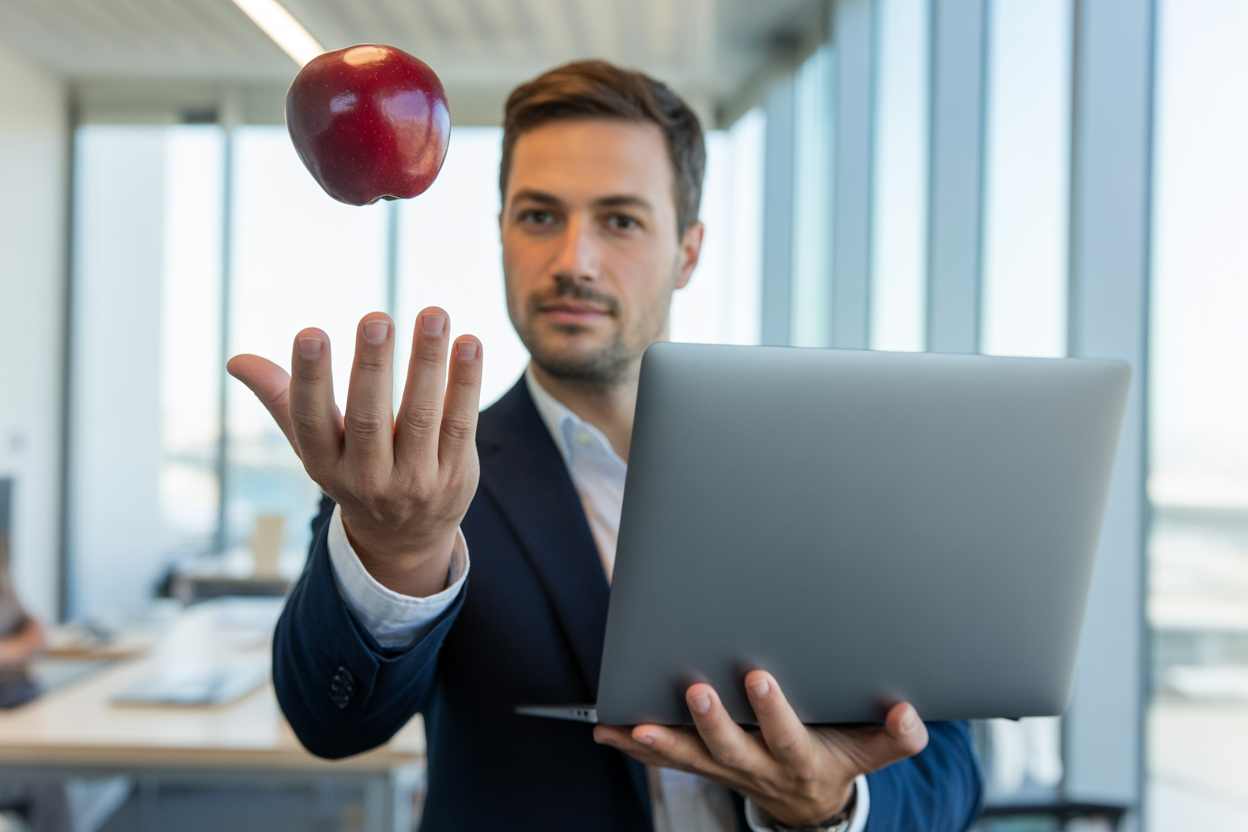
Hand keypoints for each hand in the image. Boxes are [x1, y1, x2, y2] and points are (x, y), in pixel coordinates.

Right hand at [227, 308, 482, 596]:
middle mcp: (367, 477)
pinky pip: (461, 423)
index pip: (311, 419)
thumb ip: (283, 399)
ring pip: (423, 415)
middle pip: (369, 417)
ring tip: (432, 314)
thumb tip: (236, 360)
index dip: (309, 378)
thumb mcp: (315, 446)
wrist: (405, 538)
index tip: (310, 333)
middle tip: (376, 317)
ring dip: (428, 362)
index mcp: (325, 464)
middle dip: (372, 366)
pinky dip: (466, 382)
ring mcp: (415, 479)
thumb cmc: (353, 471)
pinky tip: (469, 342)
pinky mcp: (455, 474)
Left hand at [593, 670, 928, 827]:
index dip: (773, 712)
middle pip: (730, 749)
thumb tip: (907, 712)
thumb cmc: (836, 761)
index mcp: (799, 760)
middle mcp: (757, 768)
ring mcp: (725, 769)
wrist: (808, 803)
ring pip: (689, 759)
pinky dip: (635, 745)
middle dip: (711, 721)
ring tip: (632, 723)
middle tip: (695, 689)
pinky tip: (608, 729)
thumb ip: (895, 735)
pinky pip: (666, 759)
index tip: (760, 678)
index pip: (787, 738)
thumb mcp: (872, 752)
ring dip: (658, 741)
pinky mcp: (702, 764)